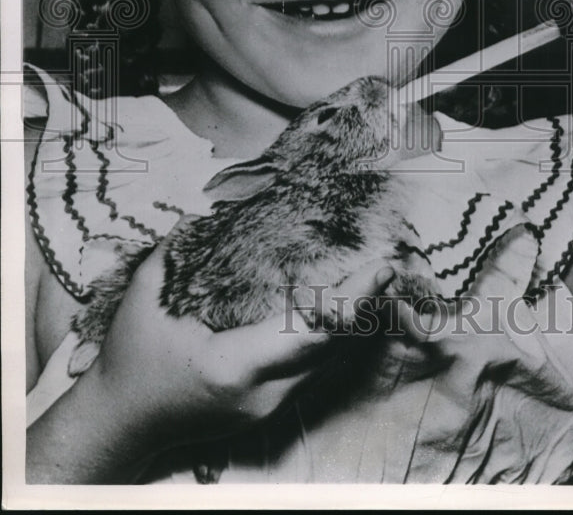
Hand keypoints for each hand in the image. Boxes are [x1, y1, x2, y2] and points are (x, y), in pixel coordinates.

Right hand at [27, 223, 395, 482]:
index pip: (312, 334)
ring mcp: (269, 408)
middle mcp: (264, 394)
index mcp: (236, 366)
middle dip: (367, 304)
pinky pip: (315, 373)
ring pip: (330, 364)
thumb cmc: (131, 359)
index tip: (381, 267)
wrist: (122, 422)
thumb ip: (176, 249)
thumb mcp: (144, 296)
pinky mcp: (270, 410)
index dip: (353, 302)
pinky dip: (337, 340)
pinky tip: (354, 311)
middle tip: (391, 259)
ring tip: (381, 278)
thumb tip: (203, 209)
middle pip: (334, 348)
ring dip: (358, 322)